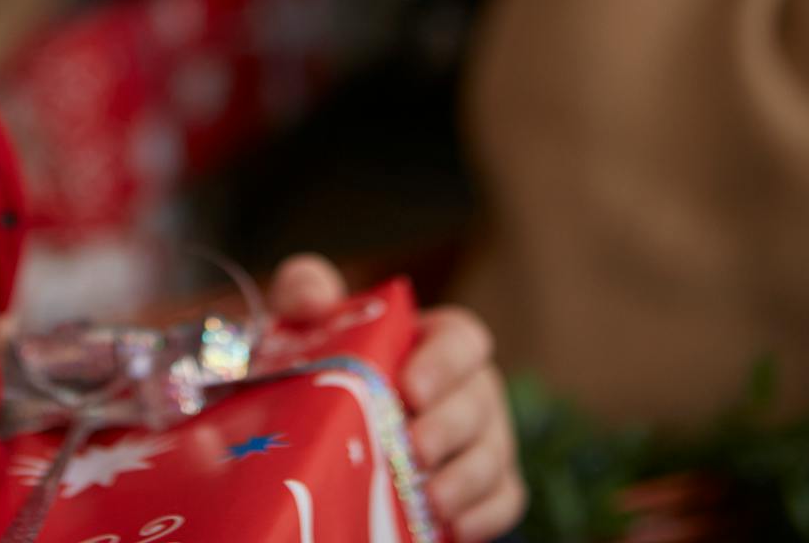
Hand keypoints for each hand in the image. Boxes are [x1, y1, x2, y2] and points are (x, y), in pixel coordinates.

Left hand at [269, 254, 526, 542]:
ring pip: (494, 454)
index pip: (463, 339)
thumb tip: (312, 298)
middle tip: (414, 449)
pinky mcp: (486, 488)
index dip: (445, 362)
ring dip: (465, 479)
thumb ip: (304, 290)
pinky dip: (485, 515)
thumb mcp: (304, 320)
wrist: (318, 426)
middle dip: (449, 427)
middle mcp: (469, 388)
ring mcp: (482, 438)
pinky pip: (504, 500)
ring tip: (428, 497)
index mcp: (436, 341)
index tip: (411, 389)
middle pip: (479, 401)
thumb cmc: (321, 362)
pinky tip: (454, 526)